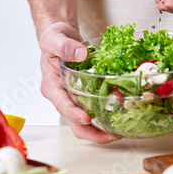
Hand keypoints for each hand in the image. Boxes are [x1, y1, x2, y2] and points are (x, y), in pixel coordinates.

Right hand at [39, 22, 120, 143]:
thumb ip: (64, 46)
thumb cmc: (54, 38)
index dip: (73, 114)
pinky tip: (121, 117)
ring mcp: (74, 99)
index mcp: (51, 86)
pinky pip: (96, 110)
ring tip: (119, 133)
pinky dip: (107, 117)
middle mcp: (62, 97)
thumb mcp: (54, 38)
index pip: (61, 105)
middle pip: (75, 123)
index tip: (86, 119)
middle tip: (112, 135)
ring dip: (101, 131)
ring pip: (86, 123)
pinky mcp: (85, 96)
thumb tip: (80, 54)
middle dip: (92, 133)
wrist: (62, 38)